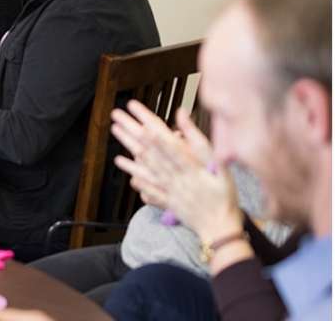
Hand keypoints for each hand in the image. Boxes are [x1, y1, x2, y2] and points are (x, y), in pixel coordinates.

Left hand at [112, 102, 240, 240]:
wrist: (221, 230)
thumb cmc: (226, 197)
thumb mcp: (223, 168)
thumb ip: (202, 143)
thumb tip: (184, 118)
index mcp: (189, 167)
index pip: (165, 141)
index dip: (148, 124)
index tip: (135, 110)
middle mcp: (174, 177)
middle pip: (149, 150)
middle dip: (131, 130)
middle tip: (116, 114)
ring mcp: (167, 189)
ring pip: (144, 165)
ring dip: (128, 146)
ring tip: (115, 131)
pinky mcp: (166, 199)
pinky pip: (146, 184)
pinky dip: (134, 174)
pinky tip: (121, 163)